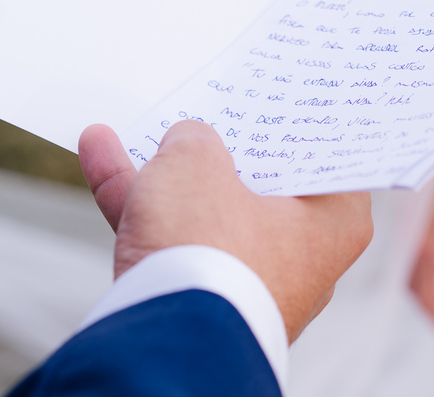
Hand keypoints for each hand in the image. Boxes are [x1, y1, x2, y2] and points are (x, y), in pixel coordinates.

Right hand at [78, 120, 372, 341]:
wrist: (166, 340)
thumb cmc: (209, 247)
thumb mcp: (198, 164)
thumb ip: (195, 141)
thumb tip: (187, 143)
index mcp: (334, 221)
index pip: (326, 158)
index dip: (300, 123)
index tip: (288, 93)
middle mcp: (302, 255)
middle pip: (261, 183)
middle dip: (222, 145)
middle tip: (211, 100)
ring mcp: (250, 280)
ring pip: (206, 210)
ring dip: (162, 169)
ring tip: (131, 125)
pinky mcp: (201, 301)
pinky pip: (171, 239)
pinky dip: (137, 202)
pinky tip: (99, 153)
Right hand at [408, 128, 433, 334]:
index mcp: (432, 245)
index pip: (428, 294)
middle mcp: (415, 238)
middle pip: (412, 285)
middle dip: (427, 306)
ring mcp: (411, 225)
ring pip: (408, 266)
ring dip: (420, 284)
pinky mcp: (413, 213)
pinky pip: (411, 246)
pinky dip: (419, 262)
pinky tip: (433, 263)